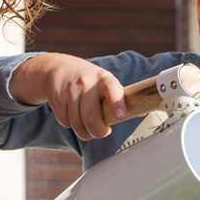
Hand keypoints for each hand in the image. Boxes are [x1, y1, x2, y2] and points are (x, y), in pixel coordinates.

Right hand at [9, 53, 125, 140]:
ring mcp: (70, 91)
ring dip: (84, 132)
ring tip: (89, 128)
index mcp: (103, 78)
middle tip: (102, 132)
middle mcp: (86, 83)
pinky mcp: (57, 99)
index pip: (111, 89)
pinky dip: (71, 125)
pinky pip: (65, 122)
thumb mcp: (105, 81)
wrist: (58, 68)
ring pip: (77, 124)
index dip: (117, 103)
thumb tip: (142, 111)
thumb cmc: (89, 79)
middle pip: (91, 117)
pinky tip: (74, 116)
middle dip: (98, 132)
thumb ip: (120, 97)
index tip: (120, 116)